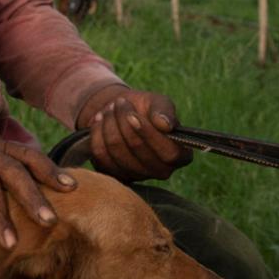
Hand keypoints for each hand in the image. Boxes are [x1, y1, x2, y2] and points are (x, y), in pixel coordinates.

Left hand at [73, 83, 190, 181]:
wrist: (120, 113)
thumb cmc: (145, 108)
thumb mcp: (157, 102)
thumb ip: (164, 110)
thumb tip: (165, 125)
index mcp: (181, 155)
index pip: (168, 154)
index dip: (148, 133)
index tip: (132, 115)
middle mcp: (162, 171)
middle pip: (137, 150)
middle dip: (123, 122)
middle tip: (119, 103)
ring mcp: (138, 176)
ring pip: (117, 152)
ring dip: (109, 125)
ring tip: (109, 110)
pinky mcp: (115, 175)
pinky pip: (101, 156)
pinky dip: (97, 134)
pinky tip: (99, 121)